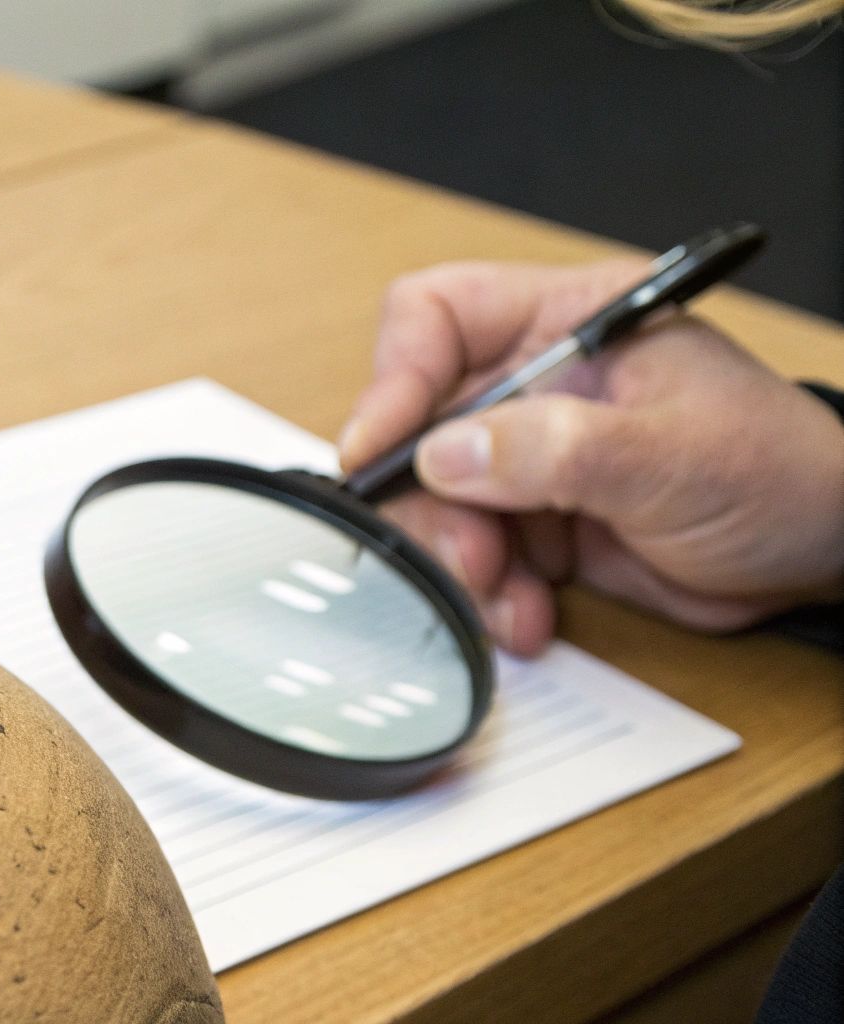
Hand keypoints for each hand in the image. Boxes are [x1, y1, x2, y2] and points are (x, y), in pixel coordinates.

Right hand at [339, 259, 843, 656]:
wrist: (824, 555)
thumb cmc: (780, 473)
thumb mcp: (674, 455)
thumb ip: (558, 450)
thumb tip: (446, 452)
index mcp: (566, 323)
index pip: (437, 315)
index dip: (395, 375)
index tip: (381, 448)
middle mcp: (533, 380)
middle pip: (419, 420)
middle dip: (428, 498)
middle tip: (464, 554)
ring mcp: (529, 453)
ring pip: (434, 498)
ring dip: (456, 558)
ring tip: (503, 595)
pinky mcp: (534, 519)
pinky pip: (471, 553)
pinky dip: (488, 593)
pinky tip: (528, 615)